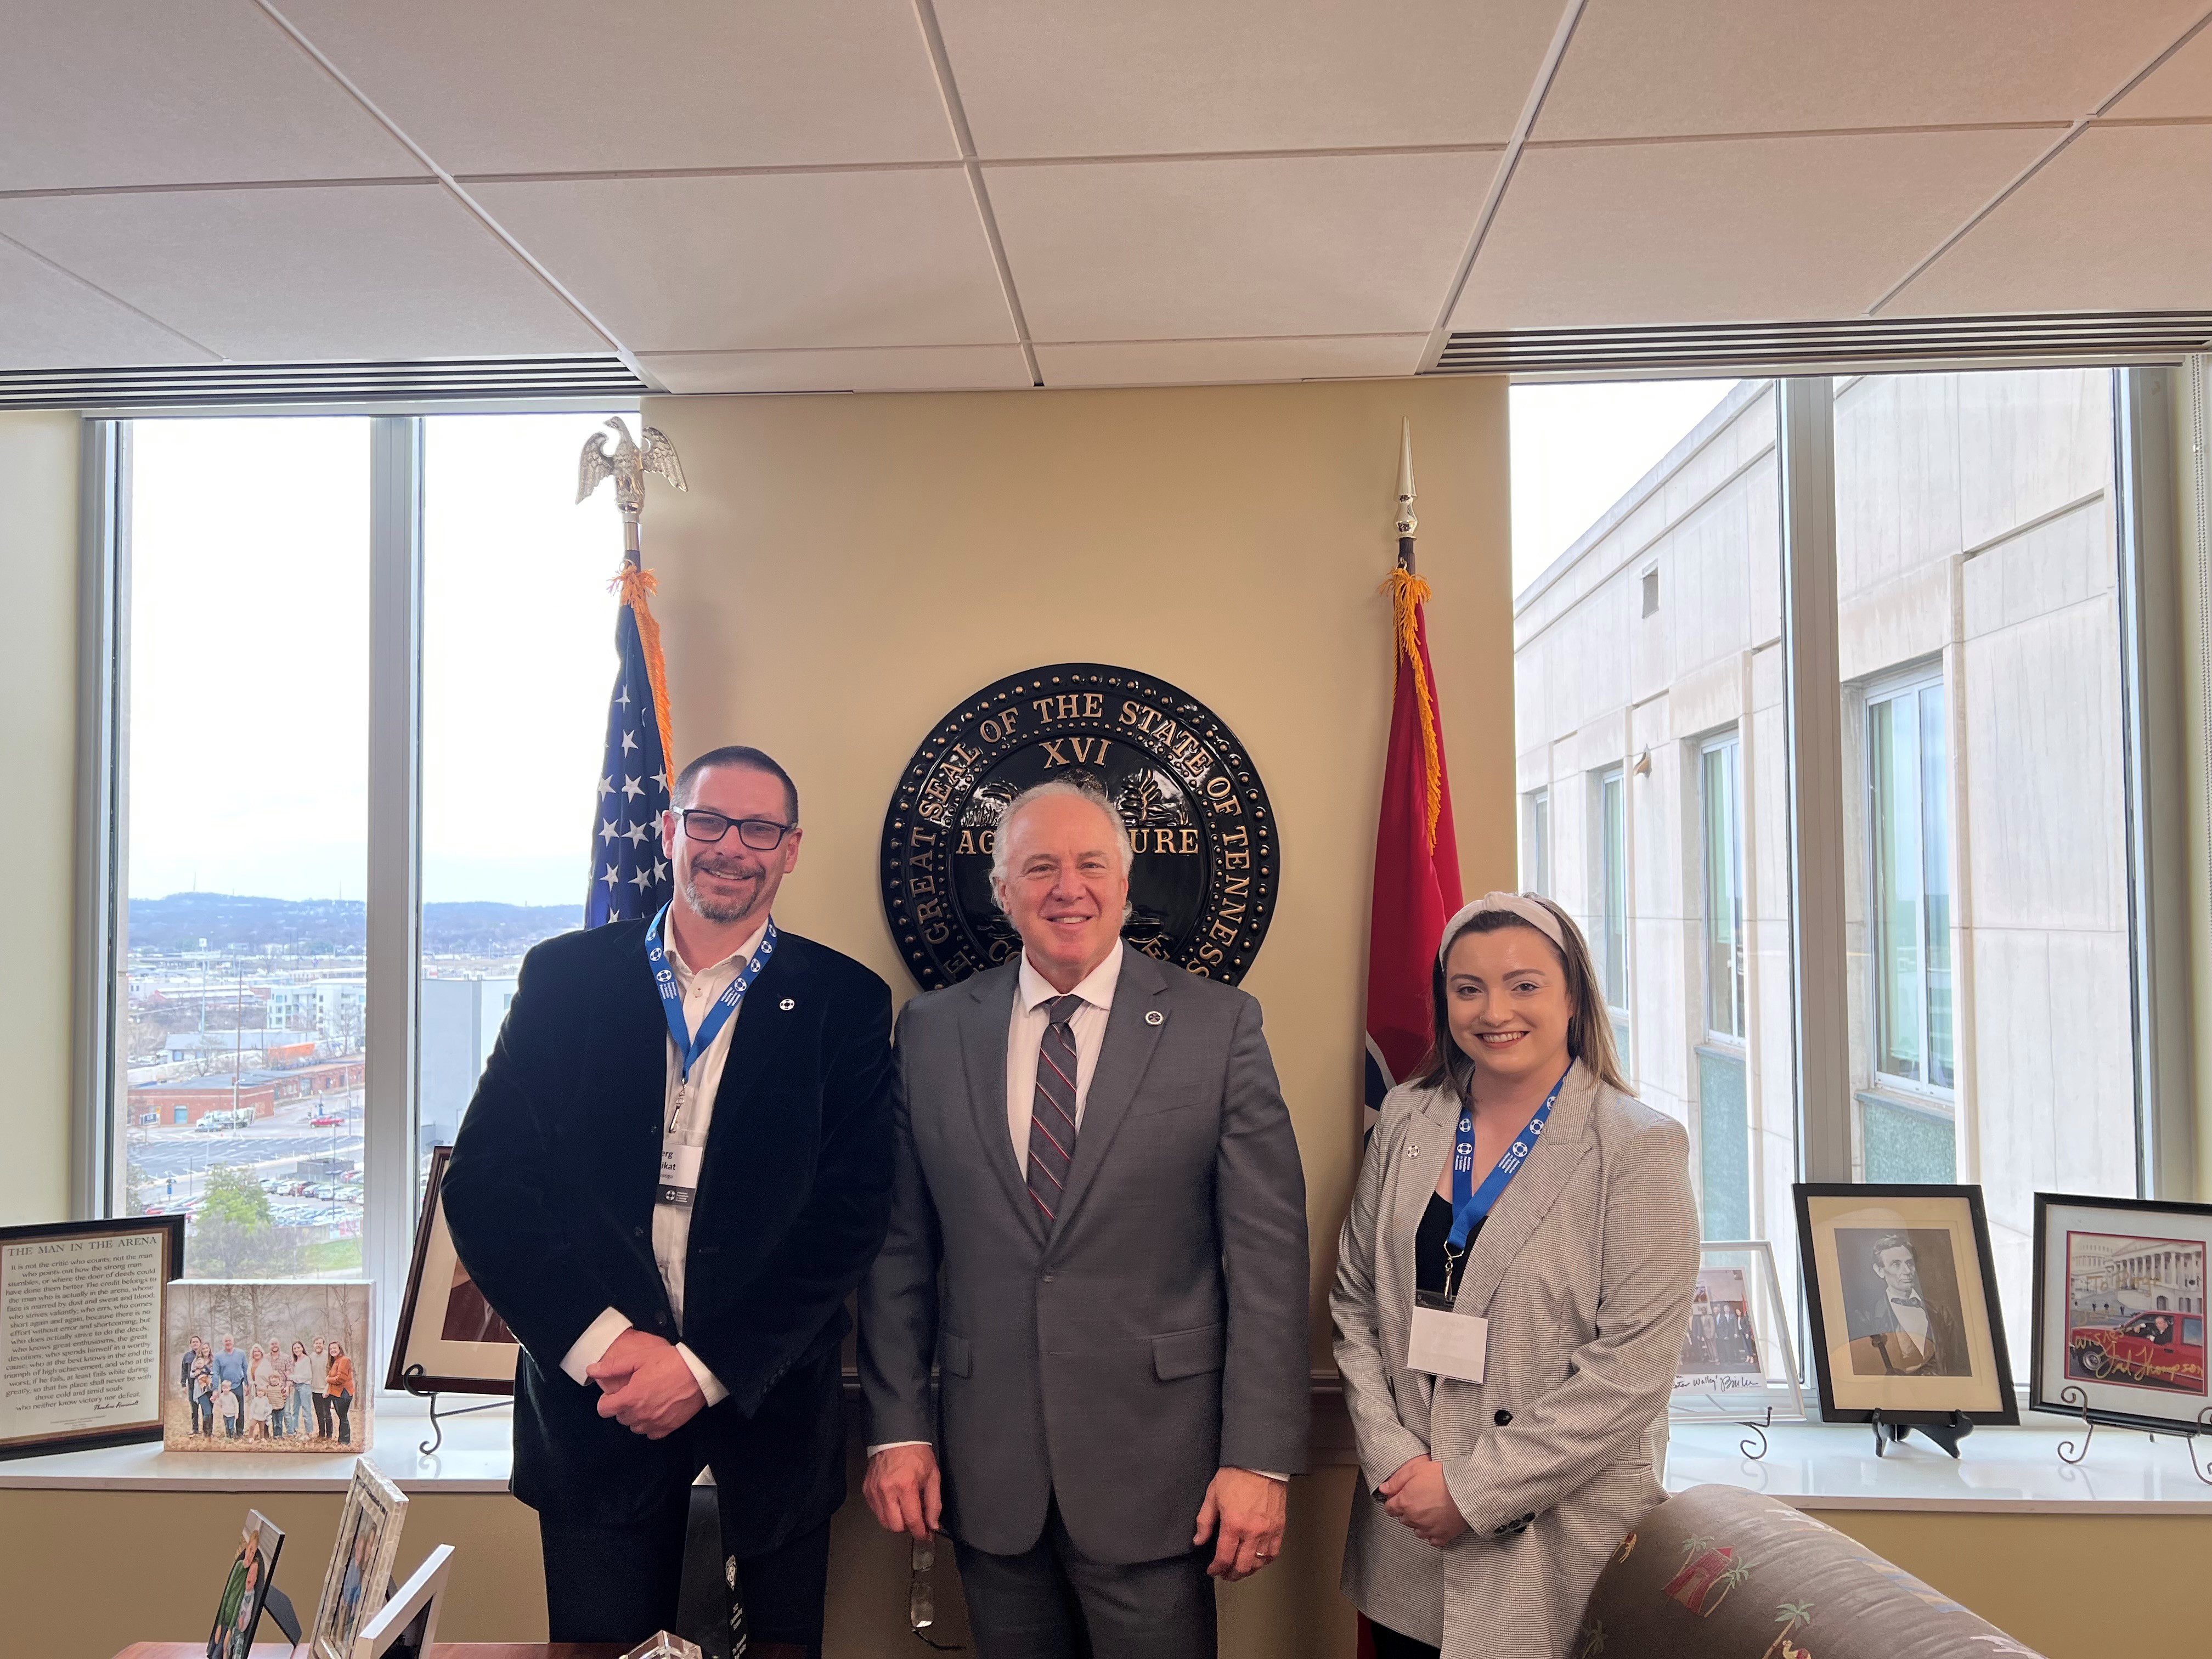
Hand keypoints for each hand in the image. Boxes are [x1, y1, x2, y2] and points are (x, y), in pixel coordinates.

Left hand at [586, 1329, 704, 1439]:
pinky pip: (651, 1433)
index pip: (604, 1409)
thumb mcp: (639, 1357)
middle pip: (620, 1418)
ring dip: (635, 1416)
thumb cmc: (670, 1362)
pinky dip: (650, 1424)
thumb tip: (591, 1370)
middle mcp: (640, 1414)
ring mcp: (654, 1423)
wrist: (699, 1372)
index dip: (606, 1400)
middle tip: (635, 1391)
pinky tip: (656, 1410)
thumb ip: (612, 1366)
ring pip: (634, 1426)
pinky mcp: (668, 1427)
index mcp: (630, 1398)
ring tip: (646, 1400)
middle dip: (622, 1406)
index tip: (614, 1394)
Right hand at [863, 1444, 941, 1539]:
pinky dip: (886, 1512)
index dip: (921, 1532)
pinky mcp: (866, 1489)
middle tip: (915, 1519)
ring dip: (896, 1521)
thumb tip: (933, 1526)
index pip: (912, 1520)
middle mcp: (887, 1490)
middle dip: (908, 1527)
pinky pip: (876, 1511)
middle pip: (895, 1526)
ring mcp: (874, 1491)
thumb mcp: (933, 1476)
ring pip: (884, 1522)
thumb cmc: (917, 1455)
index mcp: (906, 1486)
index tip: (926, 1535)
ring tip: (905, 1510)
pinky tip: (894, 1503)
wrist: (896, 1436)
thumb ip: (934, 1503)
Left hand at [1193, 1467, 1286, 1580]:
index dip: (1216, 1568)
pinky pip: (1273, 1553)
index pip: (1224, 1557)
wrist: (1260, 1462)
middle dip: (1231, 1574)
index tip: (1212, 1570)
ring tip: (1239, 1568)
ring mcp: (1268, 1531)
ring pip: (1258, 1563)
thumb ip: (1205, 1521)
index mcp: (1233, 1524)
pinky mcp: (1279, 1527)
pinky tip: (1257, 1559)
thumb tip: (1199, 1540)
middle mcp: (1252, 1532)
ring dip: (1247, 1570)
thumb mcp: (1212, 1495)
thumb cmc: (1235, 1476)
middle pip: (1242, 1566)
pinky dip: (1264, 1560)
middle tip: (1225, 1574)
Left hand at [1378, 1455, 1467, 1546]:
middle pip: (1403, 1519)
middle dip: (1408, 1511)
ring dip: (1419, 1523)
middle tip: (1420, 1499)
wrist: (1467, 1489)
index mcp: (1405, 1502)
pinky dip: (1433, 1533)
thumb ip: (1396, 1480)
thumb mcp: (1415, 1469)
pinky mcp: (1443, 1536)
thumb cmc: (1443, 1476)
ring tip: (1429, 1510)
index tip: (1400, 1498)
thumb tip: (1384, 1489)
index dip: (1394, 1502)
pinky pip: (1432, 1539)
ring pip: (1417, 1530)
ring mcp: (1428, 1529)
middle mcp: (1414, 1518)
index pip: (1390, 1508)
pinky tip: (1438, 1522)